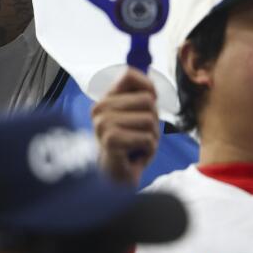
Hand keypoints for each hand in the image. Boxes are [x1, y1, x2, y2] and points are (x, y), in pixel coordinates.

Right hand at [91, 68, 159, 185]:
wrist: (116, 179)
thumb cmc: (129, 147)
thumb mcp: (136, 116)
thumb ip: (141, 95)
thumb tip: (149, 73)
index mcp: (105, 99)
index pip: (129, 74)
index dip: (148, 86)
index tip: (151, 100)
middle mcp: (100, 108)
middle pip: (147, 100)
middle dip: (153, 120)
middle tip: (140, 135)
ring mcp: (103, 124)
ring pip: (149, 120)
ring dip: (151, 137)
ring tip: (138, 146)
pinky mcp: (111, 140)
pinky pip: (147, 138)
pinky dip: (149, 150)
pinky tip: (136, 157)